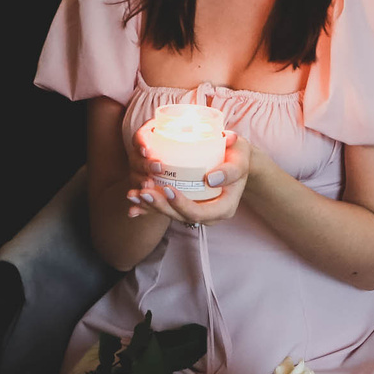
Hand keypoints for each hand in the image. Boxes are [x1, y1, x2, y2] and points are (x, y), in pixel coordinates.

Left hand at [126, 128, 253, 226]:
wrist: (236, 160)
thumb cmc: (239, 157)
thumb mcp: (241, 159)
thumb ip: (230, 170)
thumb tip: (210, 179)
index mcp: (224, 208)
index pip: (199, 213)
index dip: (182, 205)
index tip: (169, 189)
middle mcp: (208, 214)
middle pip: (180, 216)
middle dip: (159, 206)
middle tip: (143, 191)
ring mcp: (196, 210)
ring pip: (170, 214)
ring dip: (149, 206)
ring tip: (133, 195)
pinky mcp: (185, 204)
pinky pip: (166, 207)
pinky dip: (148, 204)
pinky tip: (133, 199)